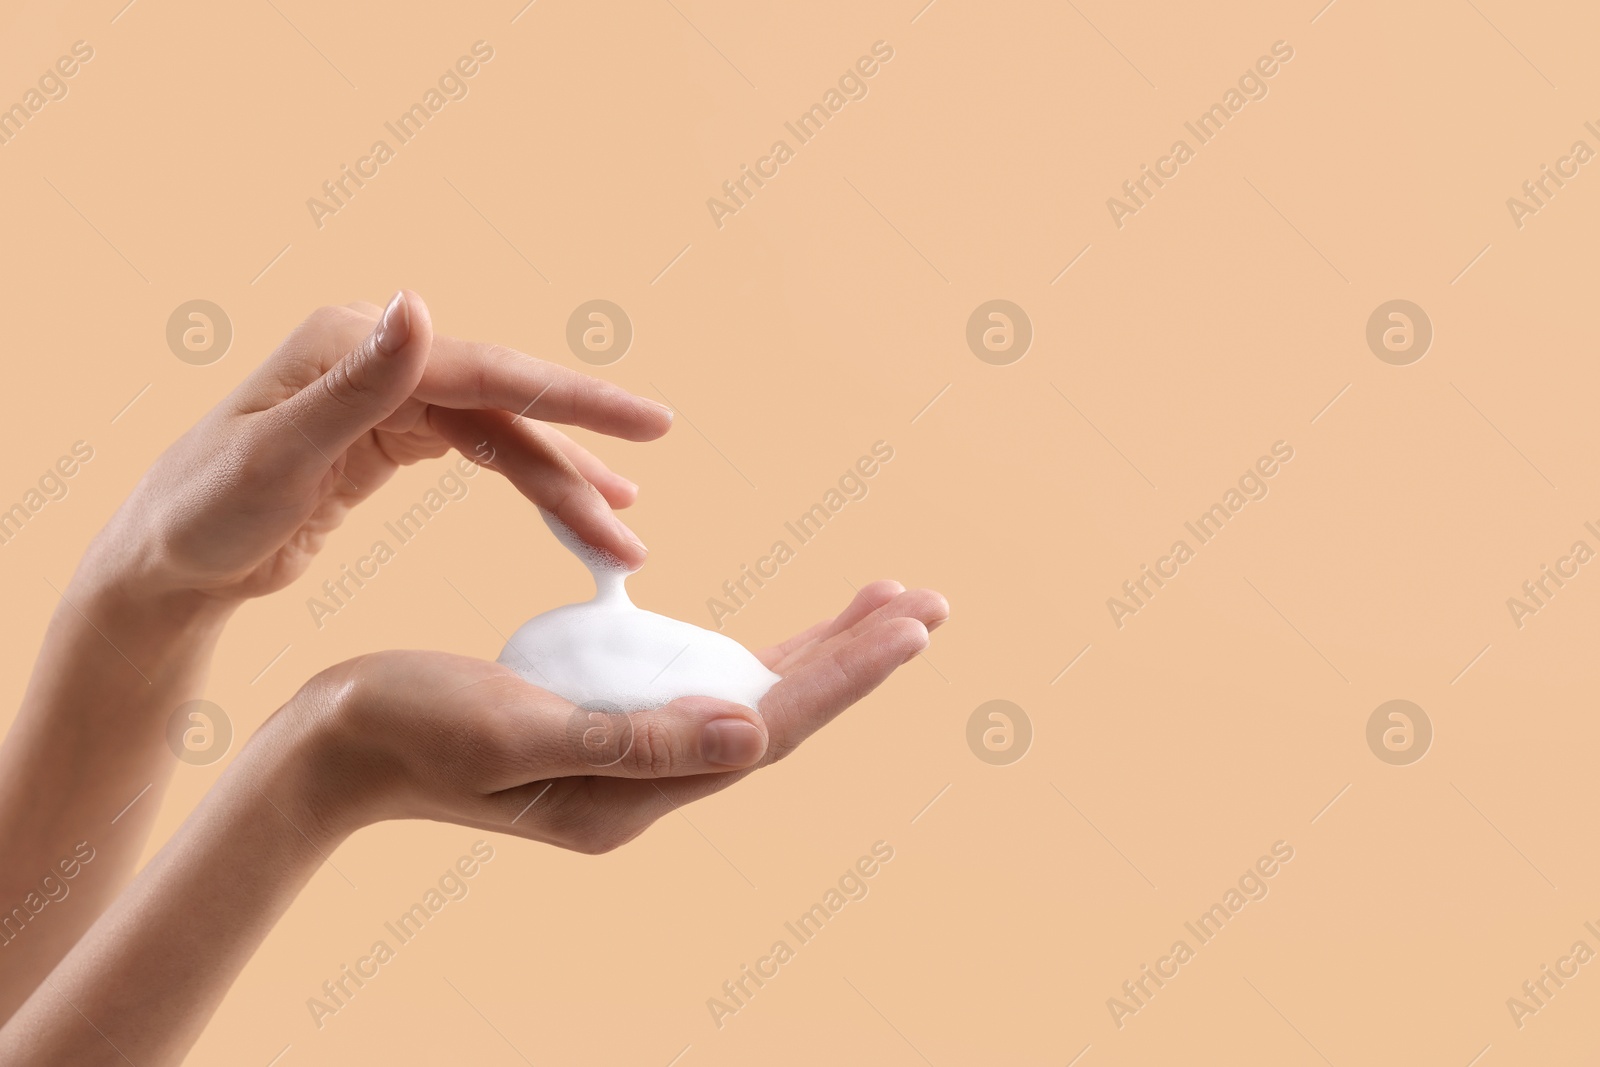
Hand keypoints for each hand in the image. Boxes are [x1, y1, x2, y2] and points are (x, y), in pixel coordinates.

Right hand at [0, 581, 945, 1063]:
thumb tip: (755, 729)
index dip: (845, 672)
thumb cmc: (407, 729)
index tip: (913, 621)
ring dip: (815, 650)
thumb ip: (635, 737)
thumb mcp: (515, 726)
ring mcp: (627, 759)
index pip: (769, 725)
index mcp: (635, 790)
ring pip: (747, 697)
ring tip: (881, 605)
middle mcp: (646, 784)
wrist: (328, 749)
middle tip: (929, 601)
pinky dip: (747, 647)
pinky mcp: (603, 729)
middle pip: (776, 711)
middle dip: (854, 656)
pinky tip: (775, 631)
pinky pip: (698, 685)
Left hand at [95, 291, 670, 604]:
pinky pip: (482, 455)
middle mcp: (380, 358)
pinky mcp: (392, 438)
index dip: (572, 397)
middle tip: (650, 478)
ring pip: (502, 436)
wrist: (165, 561)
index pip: (486, 369)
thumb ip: (354, 383)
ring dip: (562, 483)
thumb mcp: (274, 453)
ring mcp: (389, 397)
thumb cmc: (202, 513)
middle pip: (506, 403)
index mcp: (354, 346)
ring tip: (624, 532)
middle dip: (581, 450)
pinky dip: (530, 482)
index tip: (649, 422)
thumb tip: (419, 303)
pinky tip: (573, 507)